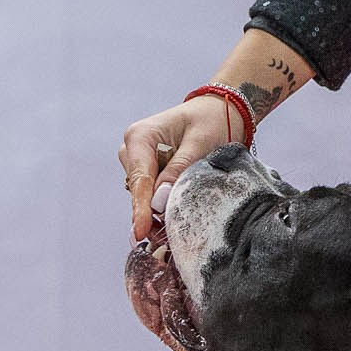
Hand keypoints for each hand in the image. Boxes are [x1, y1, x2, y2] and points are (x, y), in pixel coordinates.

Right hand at [118, 30, 309, 239]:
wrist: (217, 112)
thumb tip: (160, 199)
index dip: (141, 208)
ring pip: (144, 193)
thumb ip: (181, 169)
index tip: (140, 231)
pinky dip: (162, 204)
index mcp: (141, 136)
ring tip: (171, 230)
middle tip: (163, 238)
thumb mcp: (201, 144)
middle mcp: (133, 147)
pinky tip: (173, 217)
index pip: (140, 179)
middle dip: (149, 213)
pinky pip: (152, 192)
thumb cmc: (212, 121)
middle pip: (138, 189)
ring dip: (156, 210)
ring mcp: (139, 159)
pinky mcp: (150, 169)